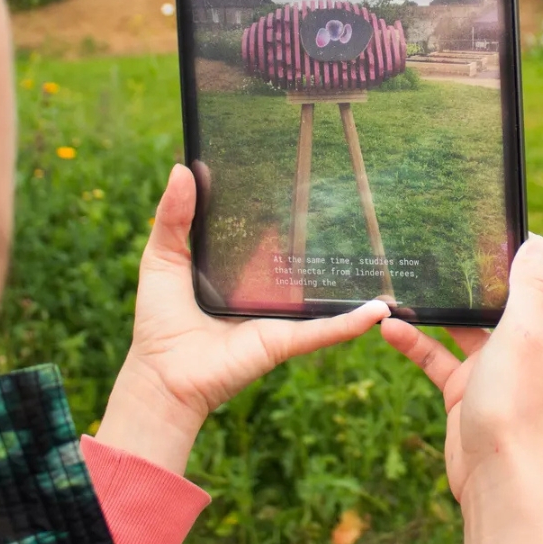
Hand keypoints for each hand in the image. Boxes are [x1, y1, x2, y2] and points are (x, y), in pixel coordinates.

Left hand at [96, 164, 390, 473]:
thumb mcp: (161, 258)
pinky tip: (381, 308)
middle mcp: (263, 291)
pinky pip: (323, 330)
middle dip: (325, 239)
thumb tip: (180, 167)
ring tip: (384, 254)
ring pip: (320, 294)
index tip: (300, 180)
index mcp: (237, 270)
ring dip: (352, 282)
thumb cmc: (158, 320)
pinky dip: (352, 322)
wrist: (162, 376)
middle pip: (299, 261)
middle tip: (350, 205)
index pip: (266, 237)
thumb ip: (172, 216)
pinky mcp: (284, 339)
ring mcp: (278, 315)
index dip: (281, 212)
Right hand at [381, 235, 542, 543]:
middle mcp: (521, 342)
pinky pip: (434, 355)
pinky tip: (387, 328)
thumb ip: (530, 288)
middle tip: (440, 241)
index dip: (520, 243)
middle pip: (496, 294)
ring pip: (461, 324)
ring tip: (405, 280)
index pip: (540, 271)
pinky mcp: (464, 389)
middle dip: (471, 270)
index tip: (491, 217)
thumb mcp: (525, 334)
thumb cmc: (515, 405)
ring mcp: (491, 366)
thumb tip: (537, 242)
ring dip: (436, 306)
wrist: (496, 476)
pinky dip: (413, 341)